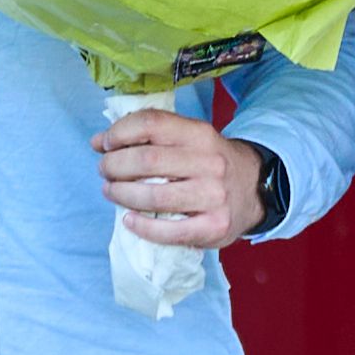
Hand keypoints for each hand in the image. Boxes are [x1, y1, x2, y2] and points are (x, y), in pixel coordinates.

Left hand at [98, 106, 268, 248]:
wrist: (255, 190)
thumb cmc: (209, 164)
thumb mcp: (189, 139)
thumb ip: (149, 137)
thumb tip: (99, 141)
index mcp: (200, 134)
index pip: (152, 123)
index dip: (120, 133)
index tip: (104, 143)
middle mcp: (209, 162)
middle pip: (147, 160)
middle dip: (114, 165)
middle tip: (105, 170)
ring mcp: (213, 196)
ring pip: (154, 196)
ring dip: (122, 194)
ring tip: (112, 191)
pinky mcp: (214, 227)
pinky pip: (169, 231)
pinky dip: (142, 227)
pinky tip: (129, 220)